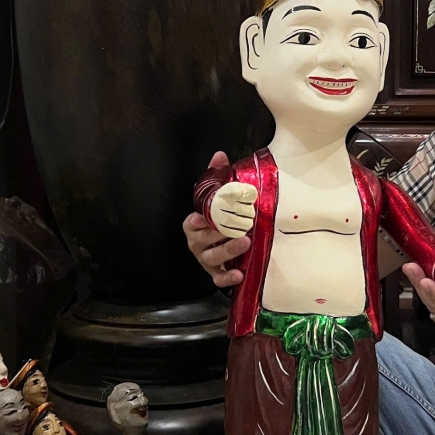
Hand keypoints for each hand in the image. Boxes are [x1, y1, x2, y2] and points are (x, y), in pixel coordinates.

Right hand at [185, 153, 250, 286]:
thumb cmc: (218, 218)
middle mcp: (197, 243)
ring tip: (245, 242)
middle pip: (202, 241)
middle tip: (238, 228)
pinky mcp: (217, 273)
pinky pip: (218, 278)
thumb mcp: (216, 197)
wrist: (225, 241)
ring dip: (228, 250)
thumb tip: (220, 156)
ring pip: (212, 258)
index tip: (202, 218)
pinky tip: (239, 274)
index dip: (195, 222)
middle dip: (218, 235)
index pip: (190, 223)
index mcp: (195, 225)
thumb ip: (216, 175)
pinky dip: (227, 278)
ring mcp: (206, 259)